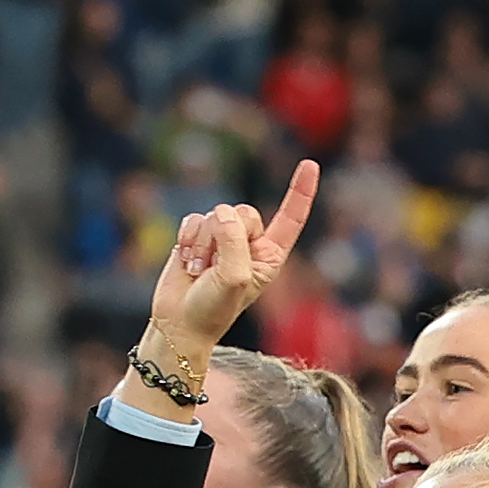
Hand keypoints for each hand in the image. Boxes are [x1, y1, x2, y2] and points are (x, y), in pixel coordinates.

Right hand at [144, 159, 321, 371]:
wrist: (179, 322)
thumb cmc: (214, 308)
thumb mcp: (235, 278)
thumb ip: (234, 241)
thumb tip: (222, 214)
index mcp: (269, 255)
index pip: (290, 219)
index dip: (300, 192)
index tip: (309, 164)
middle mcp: (248, 243)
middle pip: (243, 212)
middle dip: (227, 235)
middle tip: (215, 267)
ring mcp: (222, 238)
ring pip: (216, 214)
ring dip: (204, 243)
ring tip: (200, 270)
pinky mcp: (197, 235)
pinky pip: (194, 218)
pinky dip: (188, 238)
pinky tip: (187, 261)